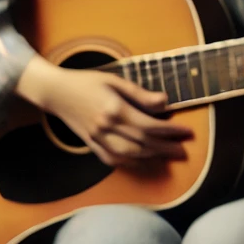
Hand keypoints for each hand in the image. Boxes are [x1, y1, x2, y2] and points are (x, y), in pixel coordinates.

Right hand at [15, 56, 190, 166]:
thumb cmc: (87, 81)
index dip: (170, 131)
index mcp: (113, 109)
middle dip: (166, 147)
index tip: (186, 132)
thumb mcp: (115, 80)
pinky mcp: (91, 145)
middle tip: (183, 149)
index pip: (149, 125)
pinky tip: (145, 161)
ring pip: (130, 155)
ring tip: (169, 155)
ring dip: (152, 157)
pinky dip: (131, 163)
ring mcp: (97, 139)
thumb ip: (140, 94)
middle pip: (142, 143)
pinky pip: (113, 160)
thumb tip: (165, 102)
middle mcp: (105, 127)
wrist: (56, 92)